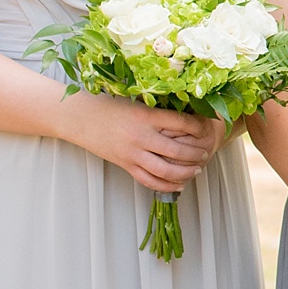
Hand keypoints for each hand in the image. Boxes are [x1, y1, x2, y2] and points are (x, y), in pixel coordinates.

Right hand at [70, 93, 226, 195]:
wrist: (80, 118)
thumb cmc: (110, 106)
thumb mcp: (137, 103)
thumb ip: (158, 112)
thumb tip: (187, 115)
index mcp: (146, 116)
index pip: (182, 124)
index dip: (199, 127)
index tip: (208, 128)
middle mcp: (141, 136)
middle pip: (177, 151)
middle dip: (196, 154)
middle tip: (206, 153)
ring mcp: (132, 154)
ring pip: (166, 171)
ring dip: (186, 172)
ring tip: (197, 169)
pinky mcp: (125, 165)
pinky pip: (149, 180)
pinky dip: (167, 185)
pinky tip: (179, 184)